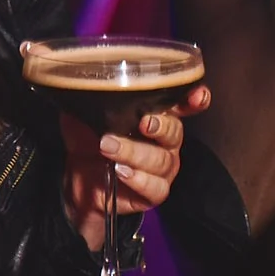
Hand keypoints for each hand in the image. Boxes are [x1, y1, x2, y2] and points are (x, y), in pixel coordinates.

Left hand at [62, 86, 210, 250]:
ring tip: (109, 147)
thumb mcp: (85, 116)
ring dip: (135, 153)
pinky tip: (121, 171)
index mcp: (157, 117)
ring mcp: (163, 168)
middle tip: (143, 123)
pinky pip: (156, 188)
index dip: (194, 100)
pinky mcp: (154, 192)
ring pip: (161, 161)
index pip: (183, 105)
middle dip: (161, 127)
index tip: (196, 96)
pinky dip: (139, 180)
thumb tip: (81, 83)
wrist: (78, 180)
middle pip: (175, 132)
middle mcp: (166, 142)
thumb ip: (90, 101)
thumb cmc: (90, 141)